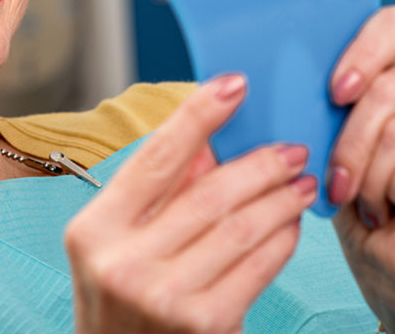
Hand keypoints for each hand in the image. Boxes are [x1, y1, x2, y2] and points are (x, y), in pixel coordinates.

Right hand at [65, 74, 316, 332]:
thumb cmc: (122, 302)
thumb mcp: (118, 244)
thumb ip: (158, 193)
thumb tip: (213, 140)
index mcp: (93, 229)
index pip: (155, 159)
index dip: (198, 115)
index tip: (234, 84)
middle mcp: (122, 262)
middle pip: (208, 193)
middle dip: (258, 164)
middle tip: (291, 148)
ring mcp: (164, 296)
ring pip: (240, 227)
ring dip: (280, 199)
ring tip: (300, 183)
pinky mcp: (205, 324)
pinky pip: (257, 266)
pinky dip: (281, 239)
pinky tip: (291, 225)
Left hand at [328, 5, 394, 332]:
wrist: (387, 262)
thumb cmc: (352, 198)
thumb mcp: (325, 141)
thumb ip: (321, 104)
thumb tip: (284, 80)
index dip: (364, 50)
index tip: (334, 92)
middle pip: (387, 87)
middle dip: (349, 144)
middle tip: (340, 183)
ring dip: (371, 178)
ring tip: (372, 201)